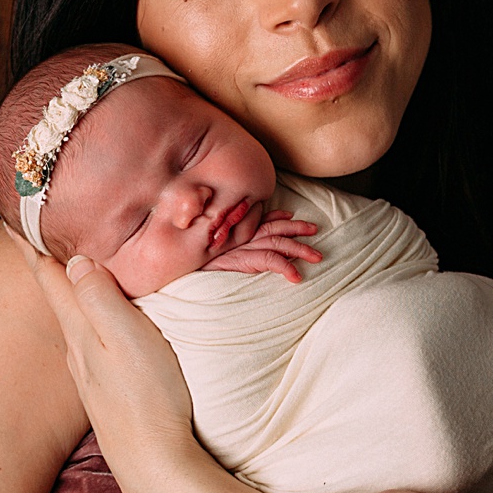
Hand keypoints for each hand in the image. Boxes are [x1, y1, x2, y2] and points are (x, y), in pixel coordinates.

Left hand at [13, 230, 201, 481]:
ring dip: (69, 287)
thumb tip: (75, 259)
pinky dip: (90, 316)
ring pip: (74, 317)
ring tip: (70, 265)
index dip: (33, 243)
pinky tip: (100, 321)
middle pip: (57, 293)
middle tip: (37, 229)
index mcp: (80, 329)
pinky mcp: (107, 389)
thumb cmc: (150, 400)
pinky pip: (92, 338)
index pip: (50, 275)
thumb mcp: (129, 339)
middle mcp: (78, 349)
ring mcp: (91, 372)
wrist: (156, 467)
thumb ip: (101, 298)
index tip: (15, 214)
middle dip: (47, 259)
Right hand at [197, 210, 319, 282]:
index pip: (259, 221)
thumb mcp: (207, 249)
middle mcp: (240, 236)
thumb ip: (225, 242)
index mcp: (234, 232)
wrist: (174, 264)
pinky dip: (285, 267)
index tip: (291, 215)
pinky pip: (269, 261)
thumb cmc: (188, 259)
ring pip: (278, 243)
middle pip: (274, 228)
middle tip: (315, 230)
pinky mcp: (242, 260)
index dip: (277, 217)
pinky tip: (296, 276)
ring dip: (300, 249)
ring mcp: (242, 247)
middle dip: (297, 228)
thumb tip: (239, 243)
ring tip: (317, 257)